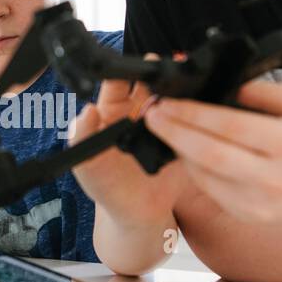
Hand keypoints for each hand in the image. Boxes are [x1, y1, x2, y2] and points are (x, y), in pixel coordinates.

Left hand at [68, 62, 187, 228]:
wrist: (139, 214)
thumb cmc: (107, 187)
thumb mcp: (86, 165)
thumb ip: (81, 138)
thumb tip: (88, 110)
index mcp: (112, 111)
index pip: (117, 82)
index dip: (124, 72)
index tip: (133, 67)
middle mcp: (138, 111)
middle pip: (150, 83)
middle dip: (157, 74)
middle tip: (164, 71)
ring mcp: (163, 123)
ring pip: (172, 98)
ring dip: (179, 93)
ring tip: (184, 91)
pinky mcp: (183, 136)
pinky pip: (190, 120)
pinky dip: (196, 113)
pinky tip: (200, 111)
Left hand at [142, 81, 281, 232]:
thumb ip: (267, 93)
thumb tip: (223, 84)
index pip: (229, 127)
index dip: (191, 112)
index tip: (166, 98)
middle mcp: (275, 181)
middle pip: (207, 155)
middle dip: (172, 131)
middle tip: (150, 111)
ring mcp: (262, 206)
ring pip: (204, 176)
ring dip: (179, 150)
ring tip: (164, 127)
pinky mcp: (253, 220)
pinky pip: (213, 191)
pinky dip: (196, 169)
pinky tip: (187, 150)